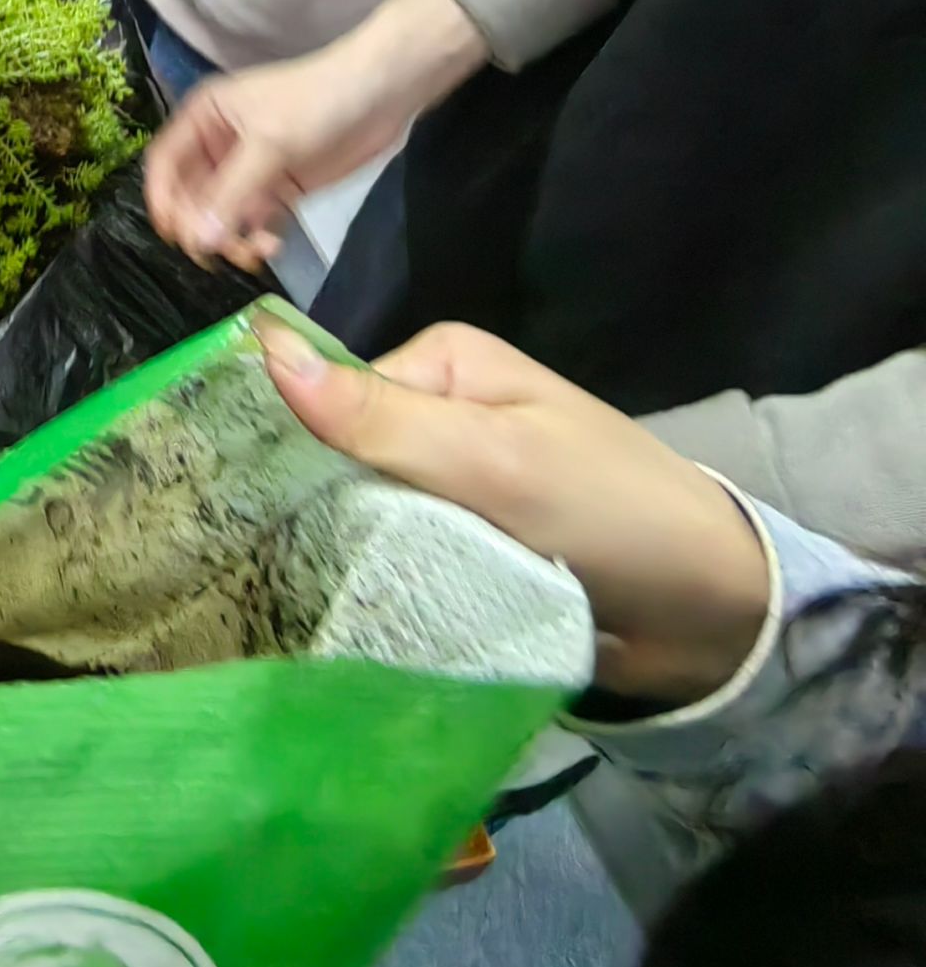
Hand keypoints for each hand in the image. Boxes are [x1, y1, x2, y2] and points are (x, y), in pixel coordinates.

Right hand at [146, 50, 419, 269]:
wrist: (381, 94)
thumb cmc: (316, 102)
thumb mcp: (270, 144)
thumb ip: (232, 194)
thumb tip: (197, 241)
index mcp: (205, 119)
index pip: (165, 163)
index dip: (162, 198)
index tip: (174, 234)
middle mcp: (219, 146)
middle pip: (190, 196)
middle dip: (201, 225)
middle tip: (218, 253)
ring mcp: (250, 171)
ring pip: (220, 215)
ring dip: (230, 238)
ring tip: (255, 250)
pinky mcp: (278, 191)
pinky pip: (252, 223)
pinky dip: (255, 238)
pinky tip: (272, 244)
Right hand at [255, 316, 773, 703]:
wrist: (713, 613)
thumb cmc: (608, 510)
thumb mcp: (490, 458)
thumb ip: (379, 418)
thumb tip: (262, 346)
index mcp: (442, 364)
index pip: (330, 401)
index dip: (295, 457)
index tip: (252, 519)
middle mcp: (442, 414)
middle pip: (344, 462)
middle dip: (323, 515)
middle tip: (285, 577)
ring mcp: (458, 484)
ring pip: (368, 519)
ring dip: (356, 560)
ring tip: (315, 608)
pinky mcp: (472, 546)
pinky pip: (405, 560)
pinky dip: (392, 586)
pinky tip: (363, 619)